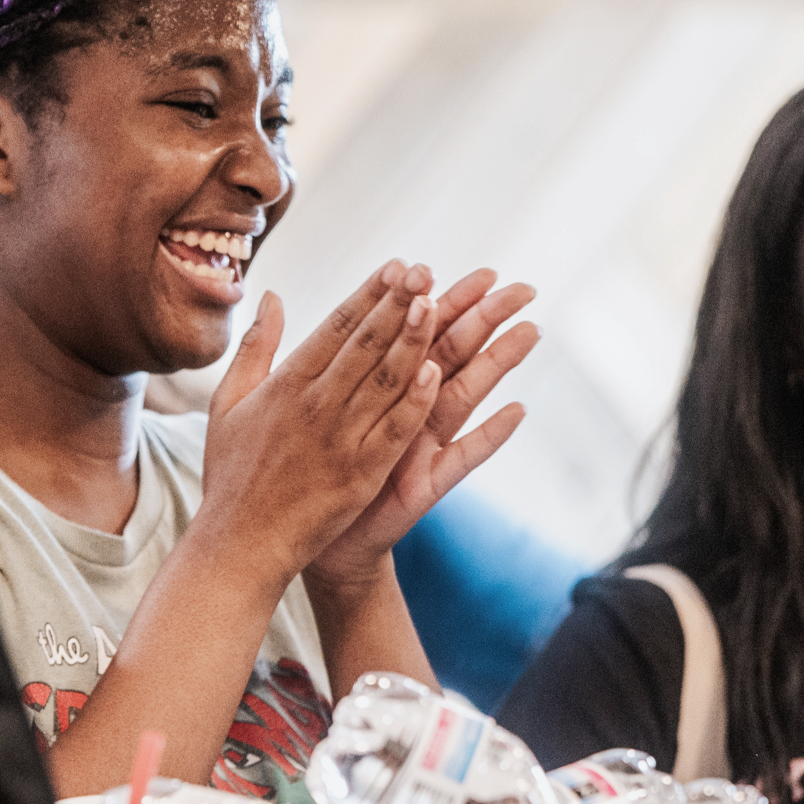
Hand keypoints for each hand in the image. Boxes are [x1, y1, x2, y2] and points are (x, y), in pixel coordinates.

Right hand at [192, 260, 444, 588]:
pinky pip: (393, 431)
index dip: (370, 293)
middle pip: (365, 344)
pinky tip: (437, 371)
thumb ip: (255, 347)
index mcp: (284, 385)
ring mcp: (339, 441)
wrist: (239, 543)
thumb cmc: (231, 473)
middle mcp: (314, 406)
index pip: (336, 326)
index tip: (398, 266)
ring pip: (384, 380)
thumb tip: (271, 296)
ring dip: (412, 340)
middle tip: (426, 270)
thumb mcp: (228, 402)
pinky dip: (415, 400)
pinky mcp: (360, 476)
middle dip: (398, 303)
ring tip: (437, 303)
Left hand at [305, 268, 537, 600]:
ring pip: (464, 395)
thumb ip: (291, 352)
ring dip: (498, 363)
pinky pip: (462, 458)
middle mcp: (405, 411)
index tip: (468, 268)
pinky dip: (489, 436)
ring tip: (531, 331)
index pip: (411, 331)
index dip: (436, 299)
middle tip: (519, 286)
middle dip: (483, 318)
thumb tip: (273, 297)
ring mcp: (419, 446)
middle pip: (449, 353)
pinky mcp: (423, 485)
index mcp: (376, 386)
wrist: (290, 535)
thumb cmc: (298, 467)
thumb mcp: (289, 403)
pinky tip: (517, 411)